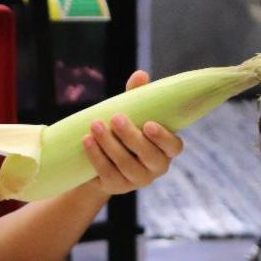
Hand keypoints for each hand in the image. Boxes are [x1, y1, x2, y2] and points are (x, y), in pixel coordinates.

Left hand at [81, 71, 183, 195]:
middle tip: (116, 118)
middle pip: (148, 155)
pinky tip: (86, 141)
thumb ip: (138, 96)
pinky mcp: (117, 186)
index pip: (174, 146)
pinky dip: (96, 156)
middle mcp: (156, 167)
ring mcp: (137, 180)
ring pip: (126, 164)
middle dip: (131, 136)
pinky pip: (107, 172)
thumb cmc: (122, 131)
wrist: (99, 160)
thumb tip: (140, 74)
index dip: (163, 137)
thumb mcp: (132, 113)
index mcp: (166, 148)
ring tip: (95, 125)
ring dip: (109, 144)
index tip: (148, 124)